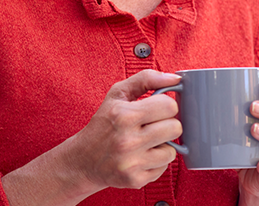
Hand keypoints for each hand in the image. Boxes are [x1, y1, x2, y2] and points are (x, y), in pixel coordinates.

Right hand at [2, 70, 182, 205]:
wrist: (83, 160)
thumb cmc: (103, 123)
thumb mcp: (118, 93)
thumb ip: (146, 79)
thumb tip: (175, 78)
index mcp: (124, 116)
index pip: (169, 106)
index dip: (166, 105)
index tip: (158, 108)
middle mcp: (128, 141)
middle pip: (175, 128)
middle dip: (167, 124)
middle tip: (153, 125)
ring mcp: (132, 163)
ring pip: (172, 150)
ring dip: (163, 144)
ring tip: (147, 141)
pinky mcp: (135, 180)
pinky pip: (164, 167)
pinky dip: (156, 161)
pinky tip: (142, 155)